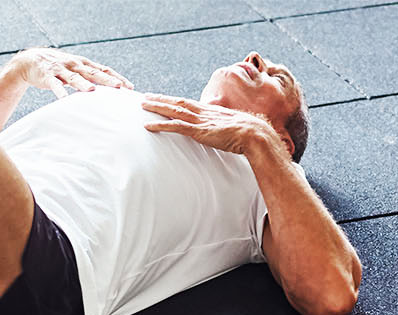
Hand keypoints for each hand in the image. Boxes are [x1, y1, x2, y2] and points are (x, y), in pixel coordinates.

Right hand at [12, 48, 131, 96]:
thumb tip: (108, 90)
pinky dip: (59, 90)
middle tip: (118, 87)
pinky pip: (54, 84)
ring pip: (74, 77)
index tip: (129, 87)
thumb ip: (90, 78)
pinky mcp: (47, 75)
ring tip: (92, 91)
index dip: (116, 77)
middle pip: (93, 72)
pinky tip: (63, 98)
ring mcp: (61, 69)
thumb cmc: (59, 68)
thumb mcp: (76, 70)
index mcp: (83, 64)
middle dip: (106, 79)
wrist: (31, 60)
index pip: (104, 69)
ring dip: (83, 83)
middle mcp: (74, 64)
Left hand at [140, 94, 283, 157]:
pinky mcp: (199, 131)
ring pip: (174, 111)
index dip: (173, 100)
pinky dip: (160, 125)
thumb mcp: (232, 128)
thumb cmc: (248, 133)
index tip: (162, 98)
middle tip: (144, 97)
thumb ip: (223, 128)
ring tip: (142, 105)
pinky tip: (148, 126)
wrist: (255, 135)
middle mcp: (204, 112)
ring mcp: (201, 121)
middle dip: (160, 99)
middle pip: (177, 103)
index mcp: (211, 111)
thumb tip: (221, 131)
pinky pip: (176, 127)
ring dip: (156, 107)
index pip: (188, 103)